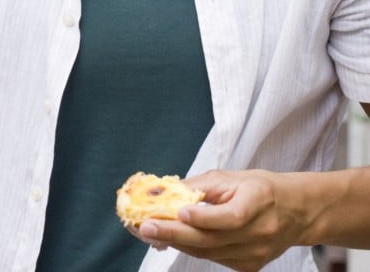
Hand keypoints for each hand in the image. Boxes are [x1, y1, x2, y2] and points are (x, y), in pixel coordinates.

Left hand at [136, 169, 307, 271]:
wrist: (296, 212)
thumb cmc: (259, 189)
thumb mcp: (232, 178)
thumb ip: (198, 186)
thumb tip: (162, 192)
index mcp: (258, 202)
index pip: (231, 217)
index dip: (204, 217)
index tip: (179, 211)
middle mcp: (260, 232)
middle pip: (213, 239)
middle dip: (175, 234)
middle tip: (145, 227)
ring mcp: (256, 254)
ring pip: (208, 252)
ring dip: (176, 242)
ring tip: (150, 232)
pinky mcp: (249, 266)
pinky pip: (213, 258)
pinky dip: (190, 248)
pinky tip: (172, 239)